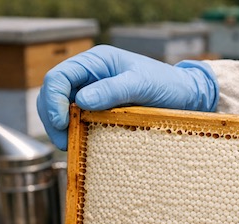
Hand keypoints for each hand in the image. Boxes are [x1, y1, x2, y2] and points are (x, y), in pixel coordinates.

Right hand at [37, 45, 218, 149]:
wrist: (186, 98)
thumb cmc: (167, 84)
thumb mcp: (142, 84)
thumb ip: (113, 89)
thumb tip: (81, 101)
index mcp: (95, 62)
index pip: (58, 77)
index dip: (52, 99)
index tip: (62, 122)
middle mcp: (90, 78)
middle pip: (54, 96)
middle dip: (53, 118)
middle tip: (63, 143)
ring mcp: (95, 96)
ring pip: (64, 113)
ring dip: (63, 130)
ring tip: (71, 147)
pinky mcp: (102, 114)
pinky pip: (82, 124)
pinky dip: (78, 135)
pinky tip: (84, 146)